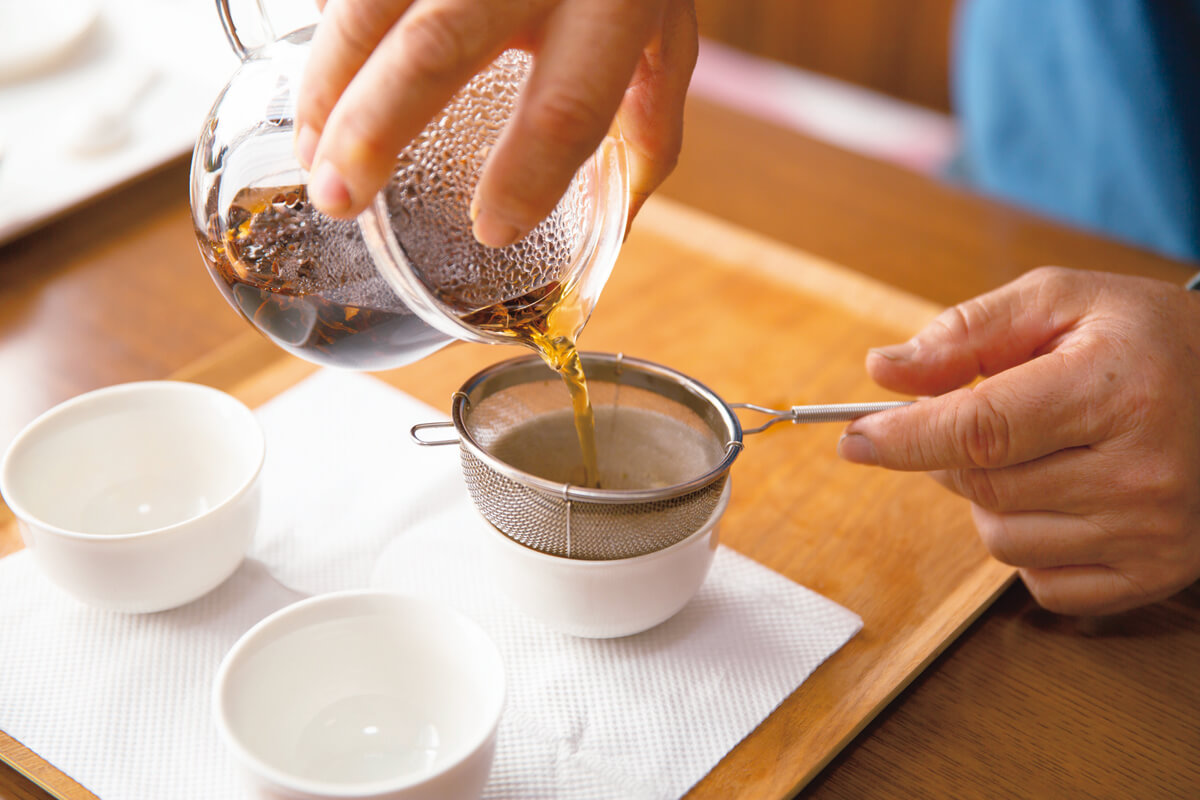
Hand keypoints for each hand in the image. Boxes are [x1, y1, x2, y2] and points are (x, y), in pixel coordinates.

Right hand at [294, 0, 697, 245]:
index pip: (568, 102)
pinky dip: (328, 29)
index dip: (528, 172)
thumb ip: (649, 123)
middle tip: (339, 199)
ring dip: (327, 82)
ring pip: (370, 3)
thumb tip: (618, 226)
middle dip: (375, 128)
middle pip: (438, 45)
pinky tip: (321, 81)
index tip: (492, 227)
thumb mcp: (661, 32)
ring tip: (311, 153)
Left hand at [838, 266, 1199, 614]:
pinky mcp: (1153, 577)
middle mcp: (1141, 473)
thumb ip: (970, 331)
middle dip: (951, 452)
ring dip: (988, 497)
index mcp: (1117, 391)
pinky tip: (1063, 498)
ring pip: (1001, 538)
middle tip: (981, 416)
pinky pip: (1039, 583)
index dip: (904, 437)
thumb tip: (885, 371)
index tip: (853, 438)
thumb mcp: (1067, 301)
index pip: (981, 429)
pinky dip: (1028, 543)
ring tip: (1035, 452)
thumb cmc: (1155, 341)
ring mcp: (1152, 535)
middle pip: (980, 485)